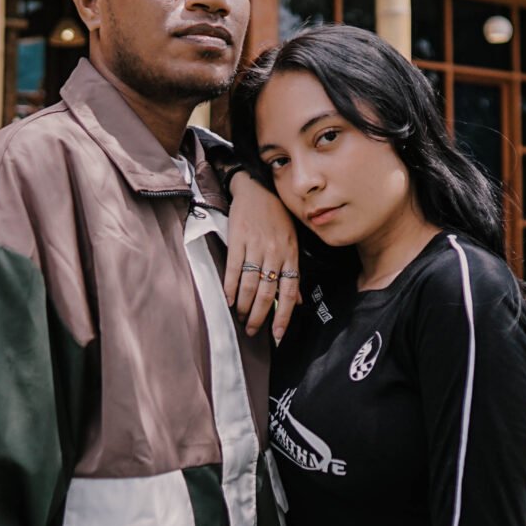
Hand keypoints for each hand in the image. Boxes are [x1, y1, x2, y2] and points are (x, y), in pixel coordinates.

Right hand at [223, 171, 298, 342]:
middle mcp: (275, 252)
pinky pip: (233, 268)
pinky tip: (228, 300)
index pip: (289, 292)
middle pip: (267, 292)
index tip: (278, 336)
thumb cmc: (277, 217)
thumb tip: (297, 302)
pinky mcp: (238, 239)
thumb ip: (293, 272)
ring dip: (243, 306)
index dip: (283, 316)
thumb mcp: (292, 241)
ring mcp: (256, 245)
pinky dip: (230, 287)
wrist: (257, 188)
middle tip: (252, 330)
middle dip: (259, 316)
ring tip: (240, 317)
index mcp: (291, 254)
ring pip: (250, 284)